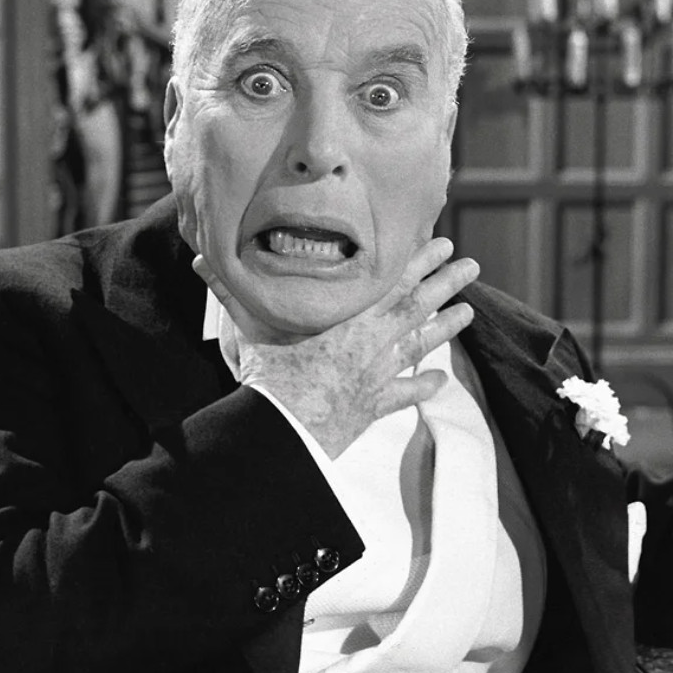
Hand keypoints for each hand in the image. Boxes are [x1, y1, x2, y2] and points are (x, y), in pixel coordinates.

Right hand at [192, 238, 478, 458]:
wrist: (285, 428)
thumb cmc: (269, 375)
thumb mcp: (249, 327)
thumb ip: (230, 291)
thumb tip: (200, 259)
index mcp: (348, 318)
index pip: (392, 280)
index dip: (419, 260)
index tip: (443, 243)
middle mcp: (371, 343)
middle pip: (417, 307)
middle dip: (446, 284)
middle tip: (472, 266)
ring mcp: (376, 376)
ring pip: (420, 346)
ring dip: (445, 328)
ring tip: (469, 312)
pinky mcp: (372, 407)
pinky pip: (404, 395)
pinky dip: (423, 387)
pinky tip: (441, 382)